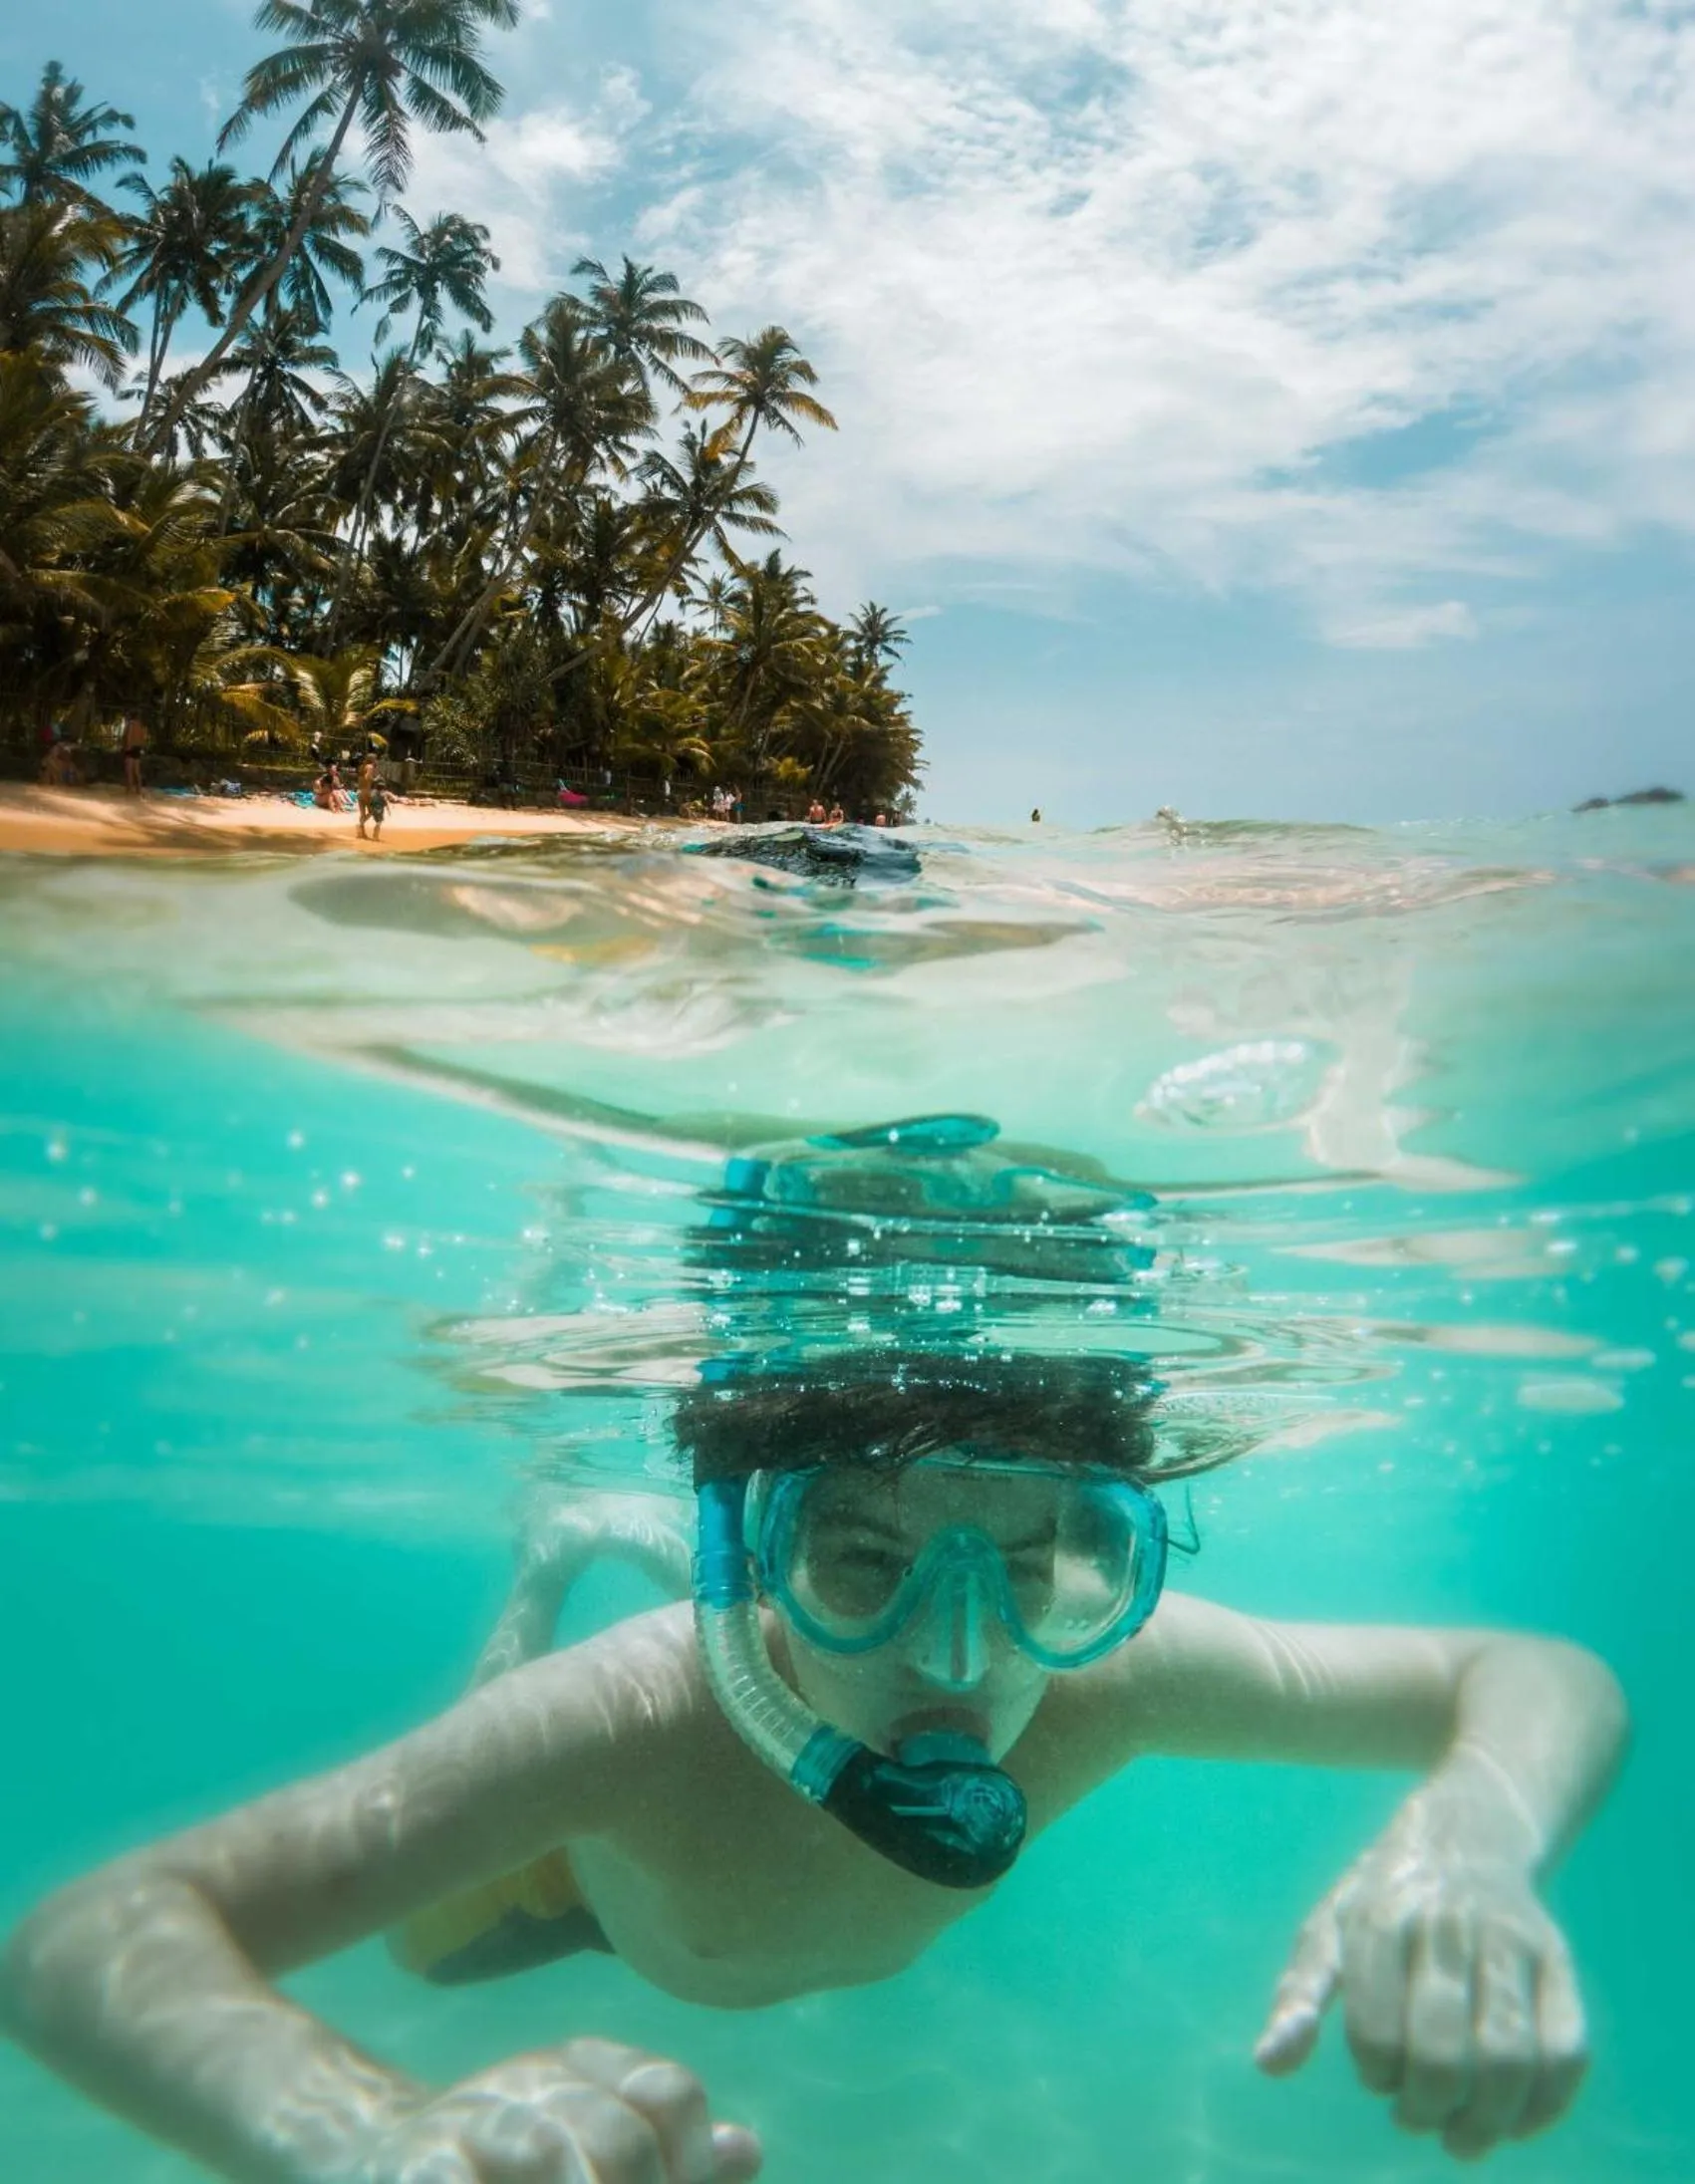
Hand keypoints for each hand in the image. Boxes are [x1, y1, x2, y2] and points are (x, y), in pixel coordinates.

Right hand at [343, 2039, 761, 2183]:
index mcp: (584, 2069)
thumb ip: (668, 2160)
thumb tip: (745, 2148)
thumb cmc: (503, 2166)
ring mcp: (468, 2118)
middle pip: (616, 2133)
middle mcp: (532, 2080)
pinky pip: (455, 2183)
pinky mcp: (410, 2165)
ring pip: (543, 2151)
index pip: (668, 2094)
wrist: (369, 2154)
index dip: (691, 2162)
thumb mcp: (587, 2150)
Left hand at [1255, 1832, 1586, 2159]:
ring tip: (1461, 2134)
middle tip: (1415, 2116)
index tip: (1376, 2074)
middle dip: (1426, 2108)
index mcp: (1380, 1917)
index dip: (1375, 2074)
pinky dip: (1541, 2106)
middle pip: (1443, 2053)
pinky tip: (1511, 2120)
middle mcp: (1448, 1925)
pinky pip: (1566, 2053)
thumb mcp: (1328, 1930)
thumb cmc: (1382, 1900)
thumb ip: (1298, 1996)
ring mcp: (1510, 1941)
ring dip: (1485, 2121)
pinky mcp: (1558, 1962)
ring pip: (1510, 2059)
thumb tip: (1268, 2064)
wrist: (1466, 1835)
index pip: (1376, 2032)